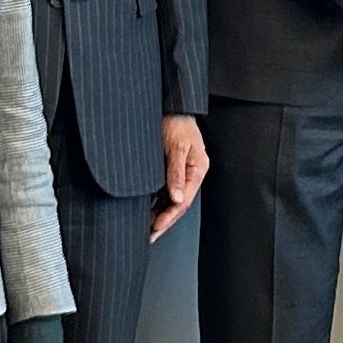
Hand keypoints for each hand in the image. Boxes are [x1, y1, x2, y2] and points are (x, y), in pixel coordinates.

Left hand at [149, 115, 209, 241]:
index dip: (170, 215)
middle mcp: (189, 173)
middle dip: (164, 221)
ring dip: (159, 213)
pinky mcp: (170, 168)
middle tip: (151, 235)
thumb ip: (175, 172)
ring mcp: (180, 172)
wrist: (171, 107)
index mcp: (197, 169)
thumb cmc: (177, 122)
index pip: (184, 200)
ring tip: (146, 228)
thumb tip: (176, 198)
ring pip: (170, 199)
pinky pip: (163, 189)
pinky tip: (145, 210)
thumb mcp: (177, 147)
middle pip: (178, 203)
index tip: (157, 226)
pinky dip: (155, 201)